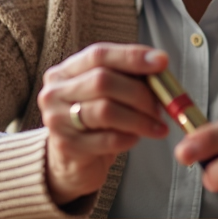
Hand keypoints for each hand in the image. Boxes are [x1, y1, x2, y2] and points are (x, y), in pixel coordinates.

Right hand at [38, 43, 169, 205]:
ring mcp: (57, 120)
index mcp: (65, 72)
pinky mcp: (67, 147)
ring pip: (105, 110)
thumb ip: (128, 78)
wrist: (71, 164)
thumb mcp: (107, 95)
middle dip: (139, 92)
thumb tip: (160, 64)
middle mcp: (55, 92)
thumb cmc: (94, 124)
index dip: (131, 56)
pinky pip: (107, 139)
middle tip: (162, 107)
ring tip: (156, 126)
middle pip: (102, 81)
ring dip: (139, 118)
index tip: (161, 62)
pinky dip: (129, 138)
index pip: (99, 55)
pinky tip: (136, 139)